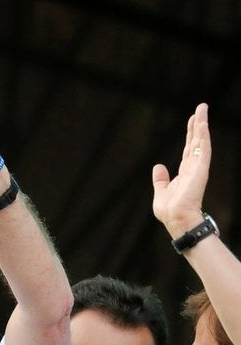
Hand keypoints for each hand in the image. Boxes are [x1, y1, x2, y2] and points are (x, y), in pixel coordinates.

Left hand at [152, 102, 209, 234]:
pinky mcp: (200, 170)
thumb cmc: (169, 211)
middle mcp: (193, 167)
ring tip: (203, 109)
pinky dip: (203, 136)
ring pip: (201, 141)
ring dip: (202, 125)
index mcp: (184, 172)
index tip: (193, 120)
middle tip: (201, 108)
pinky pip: (203, 149)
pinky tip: (203, 124)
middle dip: (198, 124)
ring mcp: (198, 168)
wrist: (176, 219)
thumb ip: (160, 179)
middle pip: (196, 141)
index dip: (191, 134)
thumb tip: (158, 166)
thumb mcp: (161, 192)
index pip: (189, 149)